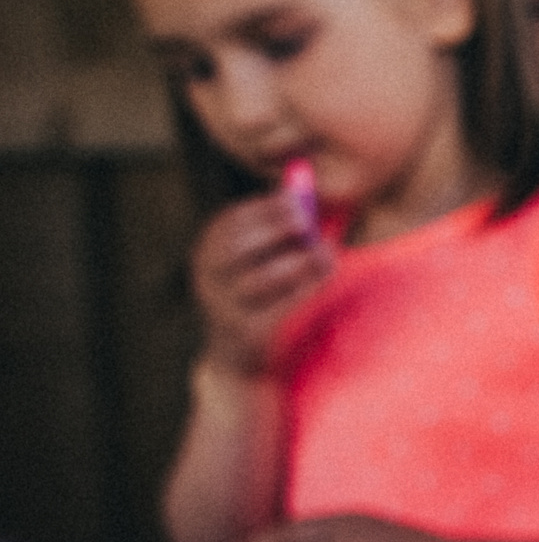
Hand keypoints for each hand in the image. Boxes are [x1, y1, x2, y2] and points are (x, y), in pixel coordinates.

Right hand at [190, 188, 332, 375]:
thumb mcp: (258, 259)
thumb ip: (278, 226)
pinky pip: (279, 306)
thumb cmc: (258, 295)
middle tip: (308, 221)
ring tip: (327, 252)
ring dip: (297, 262)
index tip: (297, 199)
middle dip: (275, 230)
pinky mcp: (246, 332)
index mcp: (208, 252)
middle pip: (238, 247)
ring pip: (260, 279)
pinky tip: (326, 274)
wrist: (241, 356)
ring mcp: (223, 307)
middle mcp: (208, 278)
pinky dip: (306, 287)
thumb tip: (306, 185)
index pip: (230, 223)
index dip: (264, 208)